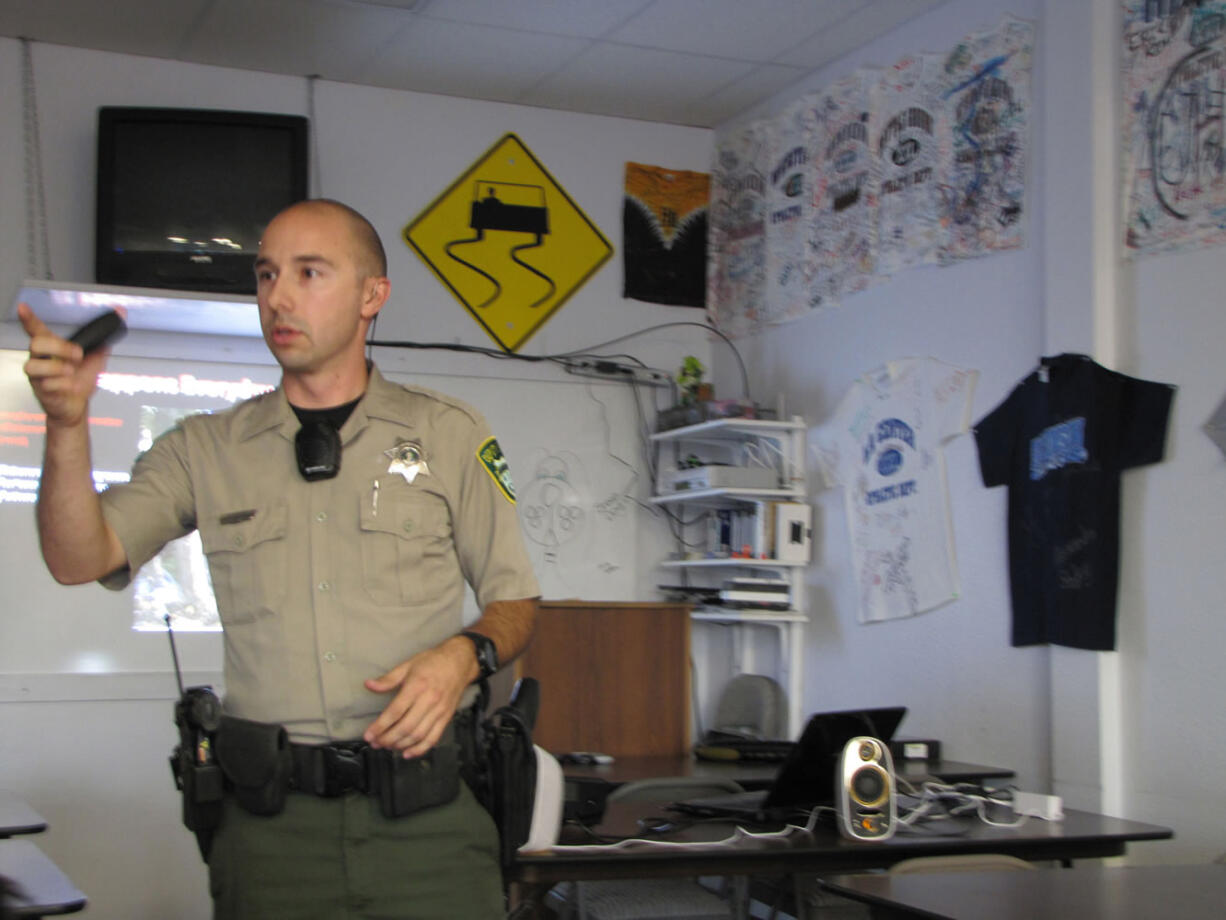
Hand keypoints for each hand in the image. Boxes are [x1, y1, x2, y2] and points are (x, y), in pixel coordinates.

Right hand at [18, 303, 106, 427]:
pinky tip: (73, 386)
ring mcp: (38, 374)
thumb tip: (120, 313)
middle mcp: (40, 358)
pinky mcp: (40, 389)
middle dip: (60, 347)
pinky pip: (46, 384)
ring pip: (33, 365)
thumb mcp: (96, 356)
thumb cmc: (81, 379)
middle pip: (36, 343)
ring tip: (72, 372)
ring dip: (57, 368)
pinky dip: (64, 385)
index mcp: (51, 346)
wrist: (79, 404)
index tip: (23, 307)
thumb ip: (104, 337)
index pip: (35, 329)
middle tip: (78, 355)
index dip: (28, 318)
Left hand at [362, 638, 472, 757]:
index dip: (380, 726)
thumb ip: (388, 679)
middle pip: (405, 727)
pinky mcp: (447, 717)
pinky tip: (408, 753)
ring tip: (388, 746)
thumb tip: (369, 685)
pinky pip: (433, 738)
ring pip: (418, 735)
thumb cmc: (433, 662)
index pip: (395, 711)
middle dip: (388, 739)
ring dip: (401, 745)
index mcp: (417, 686)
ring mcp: (439, 710)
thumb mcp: (408, 665)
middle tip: (376, 743)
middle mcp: (429, 700)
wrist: (460, 661)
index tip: (368, 735)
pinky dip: (420, 749)